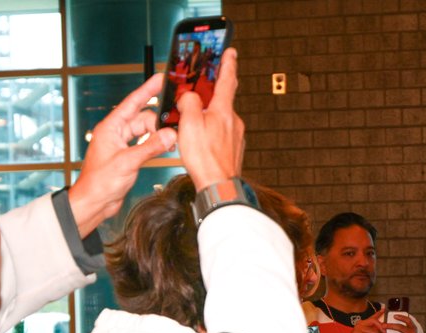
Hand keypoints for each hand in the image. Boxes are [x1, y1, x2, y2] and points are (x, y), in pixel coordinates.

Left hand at [67, 72, 176, 237]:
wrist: (94, 202)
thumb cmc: (100, 182)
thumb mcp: (128, 162)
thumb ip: (151, 147)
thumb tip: (169, 135)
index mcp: (111, 128)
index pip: (132, 103)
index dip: (147, 90)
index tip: (160, 80)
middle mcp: (116, 133)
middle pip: (142, 118)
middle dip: (158, 122)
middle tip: (174, 127)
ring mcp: (122, 145)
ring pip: (145, 131)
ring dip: (158, 135)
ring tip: (172, 139)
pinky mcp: (127, 156)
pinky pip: (145, 143)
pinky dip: (155, 144)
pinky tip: (164, 147)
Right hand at [176, 48, 243, 189]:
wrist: (219, 187)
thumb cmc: (205, 159)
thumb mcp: (189, 124)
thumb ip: (189, 103)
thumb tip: (190, 97)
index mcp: (223, 111)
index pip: (227, 80)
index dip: (227, 64)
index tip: (230, 51)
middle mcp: (234, 121)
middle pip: (221, 101)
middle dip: (209, 96)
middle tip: (198, 93)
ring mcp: (236, 136)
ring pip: (219, 119)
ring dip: (207, 118)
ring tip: (192, 128)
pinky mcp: (234, 149)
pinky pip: (220, 134)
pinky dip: (210, 133)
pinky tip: (200, 143)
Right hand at [347, 315, 385, 332]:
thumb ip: (376, 332)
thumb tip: (384, 330)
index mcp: (364, 323)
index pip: (372, 317)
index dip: (378, 313)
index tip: (384, 309)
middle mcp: (361, 324)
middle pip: (373, 321)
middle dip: (381, 327)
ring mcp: (358, 328)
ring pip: (371, 331)